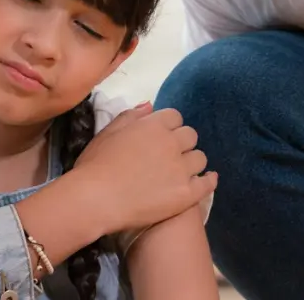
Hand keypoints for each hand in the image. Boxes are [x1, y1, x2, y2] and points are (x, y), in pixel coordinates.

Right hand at [73, 103, 217, 234]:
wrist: (95, 199)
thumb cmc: (95, 165)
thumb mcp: (107, 133)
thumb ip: (131, 116)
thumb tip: (150, 104)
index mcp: (153, 125)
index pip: (174, 117)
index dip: (169, 127)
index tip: (161, 138)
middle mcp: (171, 143)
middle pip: (190, 136)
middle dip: (182, 143)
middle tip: (169, 156)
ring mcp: (181, 169)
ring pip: (200, 158)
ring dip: (192, 162)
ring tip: (181, 172)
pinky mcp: (186, 193)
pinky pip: (207, 183)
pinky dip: (208, 180)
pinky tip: (206, 180)